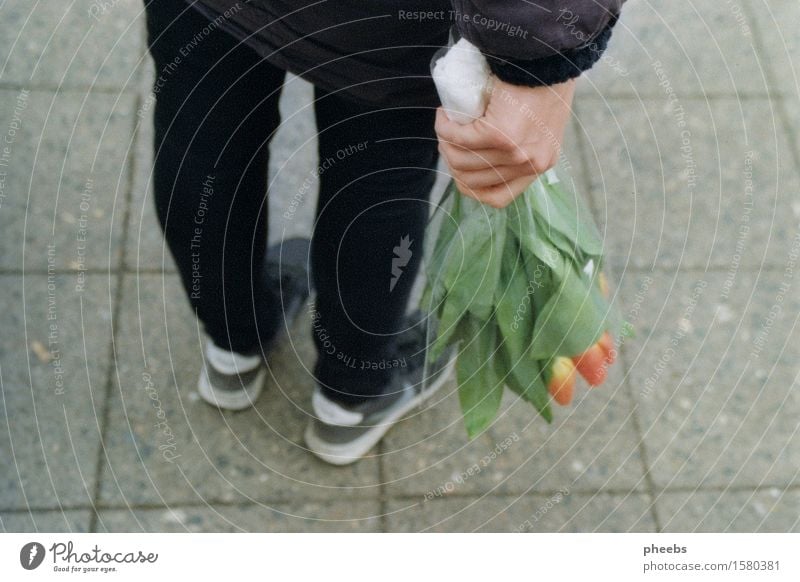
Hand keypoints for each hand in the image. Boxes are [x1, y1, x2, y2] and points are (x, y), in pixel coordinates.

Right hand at [435, 77, 575, 207]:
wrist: (548, 56)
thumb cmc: (542, 81)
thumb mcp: (538, 123)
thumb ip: (521, 142)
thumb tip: (486, 152)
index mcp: (539, 165)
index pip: (498, 197)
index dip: (471, 185)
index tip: (461, 166)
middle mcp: (529, 164)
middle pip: (473, 181)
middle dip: (452, 162)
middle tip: (448, 138)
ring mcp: (515, 152)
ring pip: (461, 161)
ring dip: (445, 143)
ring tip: (446, 124)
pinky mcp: (499, 135)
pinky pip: (458, 139)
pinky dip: (445, 128)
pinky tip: (444, 115)